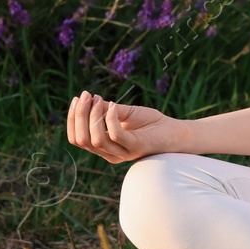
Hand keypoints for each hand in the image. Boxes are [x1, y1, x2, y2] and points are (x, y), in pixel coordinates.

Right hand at [66, 90, 182, 163]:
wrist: (176, 132)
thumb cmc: (151, 123)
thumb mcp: (125, 113)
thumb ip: (106, 110)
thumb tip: (89, 99)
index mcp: (105, 147)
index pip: (77, 139)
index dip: (73, 119)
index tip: (77, 99)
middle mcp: (110, 154)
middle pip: (81, 140)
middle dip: (79, 116)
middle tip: (85, 95)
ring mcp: (123, 153)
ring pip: (95, 139)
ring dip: (92, 116)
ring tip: (98, 98)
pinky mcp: (135, 147)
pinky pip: (115, 135)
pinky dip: (110, 118)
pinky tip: (113, 105)